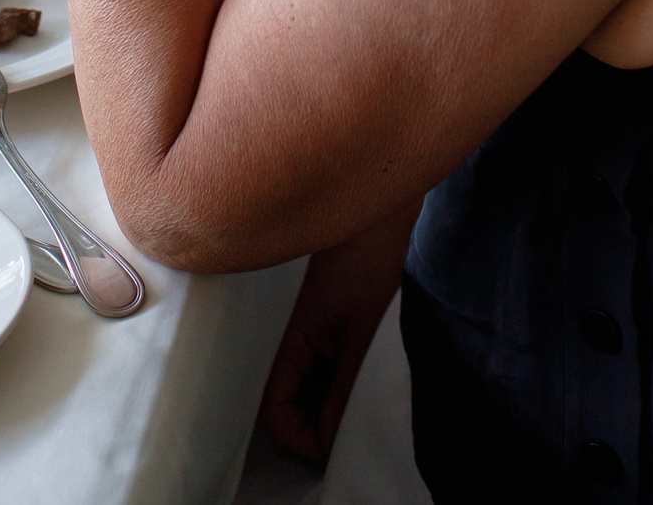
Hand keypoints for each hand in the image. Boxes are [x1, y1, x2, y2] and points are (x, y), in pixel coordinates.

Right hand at [257, 205, 416, 464]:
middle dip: (312, 426)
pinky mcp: (325, 324)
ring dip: (326, 407)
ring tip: (358, 411)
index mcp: (289, 339)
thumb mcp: (361, 332)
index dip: (299, 435)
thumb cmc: (367, 257)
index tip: (334, 448)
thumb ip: (345, 387)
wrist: (379, 203)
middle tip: (350, 435)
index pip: (273, 407)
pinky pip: (320, 368)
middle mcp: (290, 338)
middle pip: (285, 402)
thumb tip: (333, 440)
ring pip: (304, 388)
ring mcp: (308, 332)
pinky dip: (336, 385)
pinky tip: (361, 385)